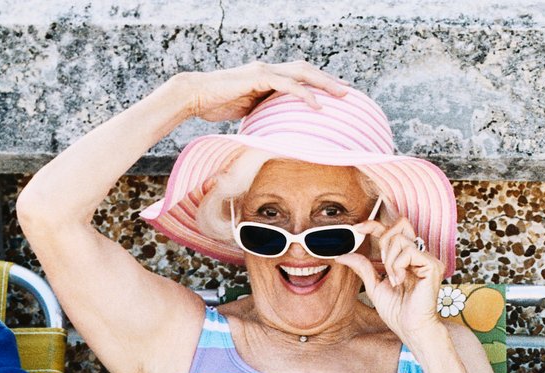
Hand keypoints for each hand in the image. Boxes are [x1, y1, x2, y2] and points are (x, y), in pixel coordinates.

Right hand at [174, 62, 351, 123]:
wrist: (195, 95)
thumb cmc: (216, 104)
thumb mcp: (245, 111)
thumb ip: (261, 112)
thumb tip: (273, 130)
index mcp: (267, 76)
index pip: (299, 76)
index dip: (319, 83)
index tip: (337, 93)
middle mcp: (268, 69)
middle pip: (306, 70)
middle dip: (329, 81)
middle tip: (349, 93)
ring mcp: (263, 71)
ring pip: (302, 73)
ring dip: (324, 83)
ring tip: (342, 95)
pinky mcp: (257, 77)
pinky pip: (286, 84)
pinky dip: (304, 94)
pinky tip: (317, 104)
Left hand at [333, 219, 444, 351]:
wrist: (410, 328)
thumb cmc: (397, 312)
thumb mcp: (374, 286)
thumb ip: (363, 267)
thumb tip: (343, 255)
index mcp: (408, 258)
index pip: (393, 231)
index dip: (375, 225)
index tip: (357, 228)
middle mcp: (420, 255)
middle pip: (400, 225)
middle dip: (383, 241)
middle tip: (382, 264)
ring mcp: (428, 259)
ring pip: (400, 239)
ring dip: (390, 261)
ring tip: (394, 280)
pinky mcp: (433, 265)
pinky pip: (409, 251)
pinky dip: (398, 266)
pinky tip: (400, 281)